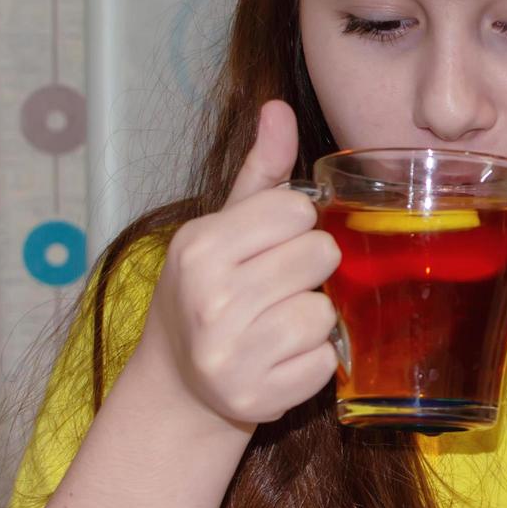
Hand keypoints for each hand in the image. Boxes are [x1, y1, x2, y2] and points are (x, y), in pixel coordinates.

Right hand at [137, 100, 341, 429]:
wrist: (180, 384)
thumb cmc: (212, 290)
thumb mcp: (224, 227)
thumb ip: (261, 170)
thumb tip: (279, 108)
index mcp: (199, 248)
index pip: (298, 209)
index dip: (297, 225)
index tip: (273, 244)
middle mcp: (208, 300)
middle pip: (321, 255)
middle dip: (310, 268)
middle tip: (278, 286)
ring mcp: (230, 356)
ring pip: (325, 312)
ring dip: (313, 317)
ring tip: (277, 323)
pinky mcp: (257, 399)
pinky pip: (326, 362)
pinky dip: (314, 361)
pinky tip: (280, 359)